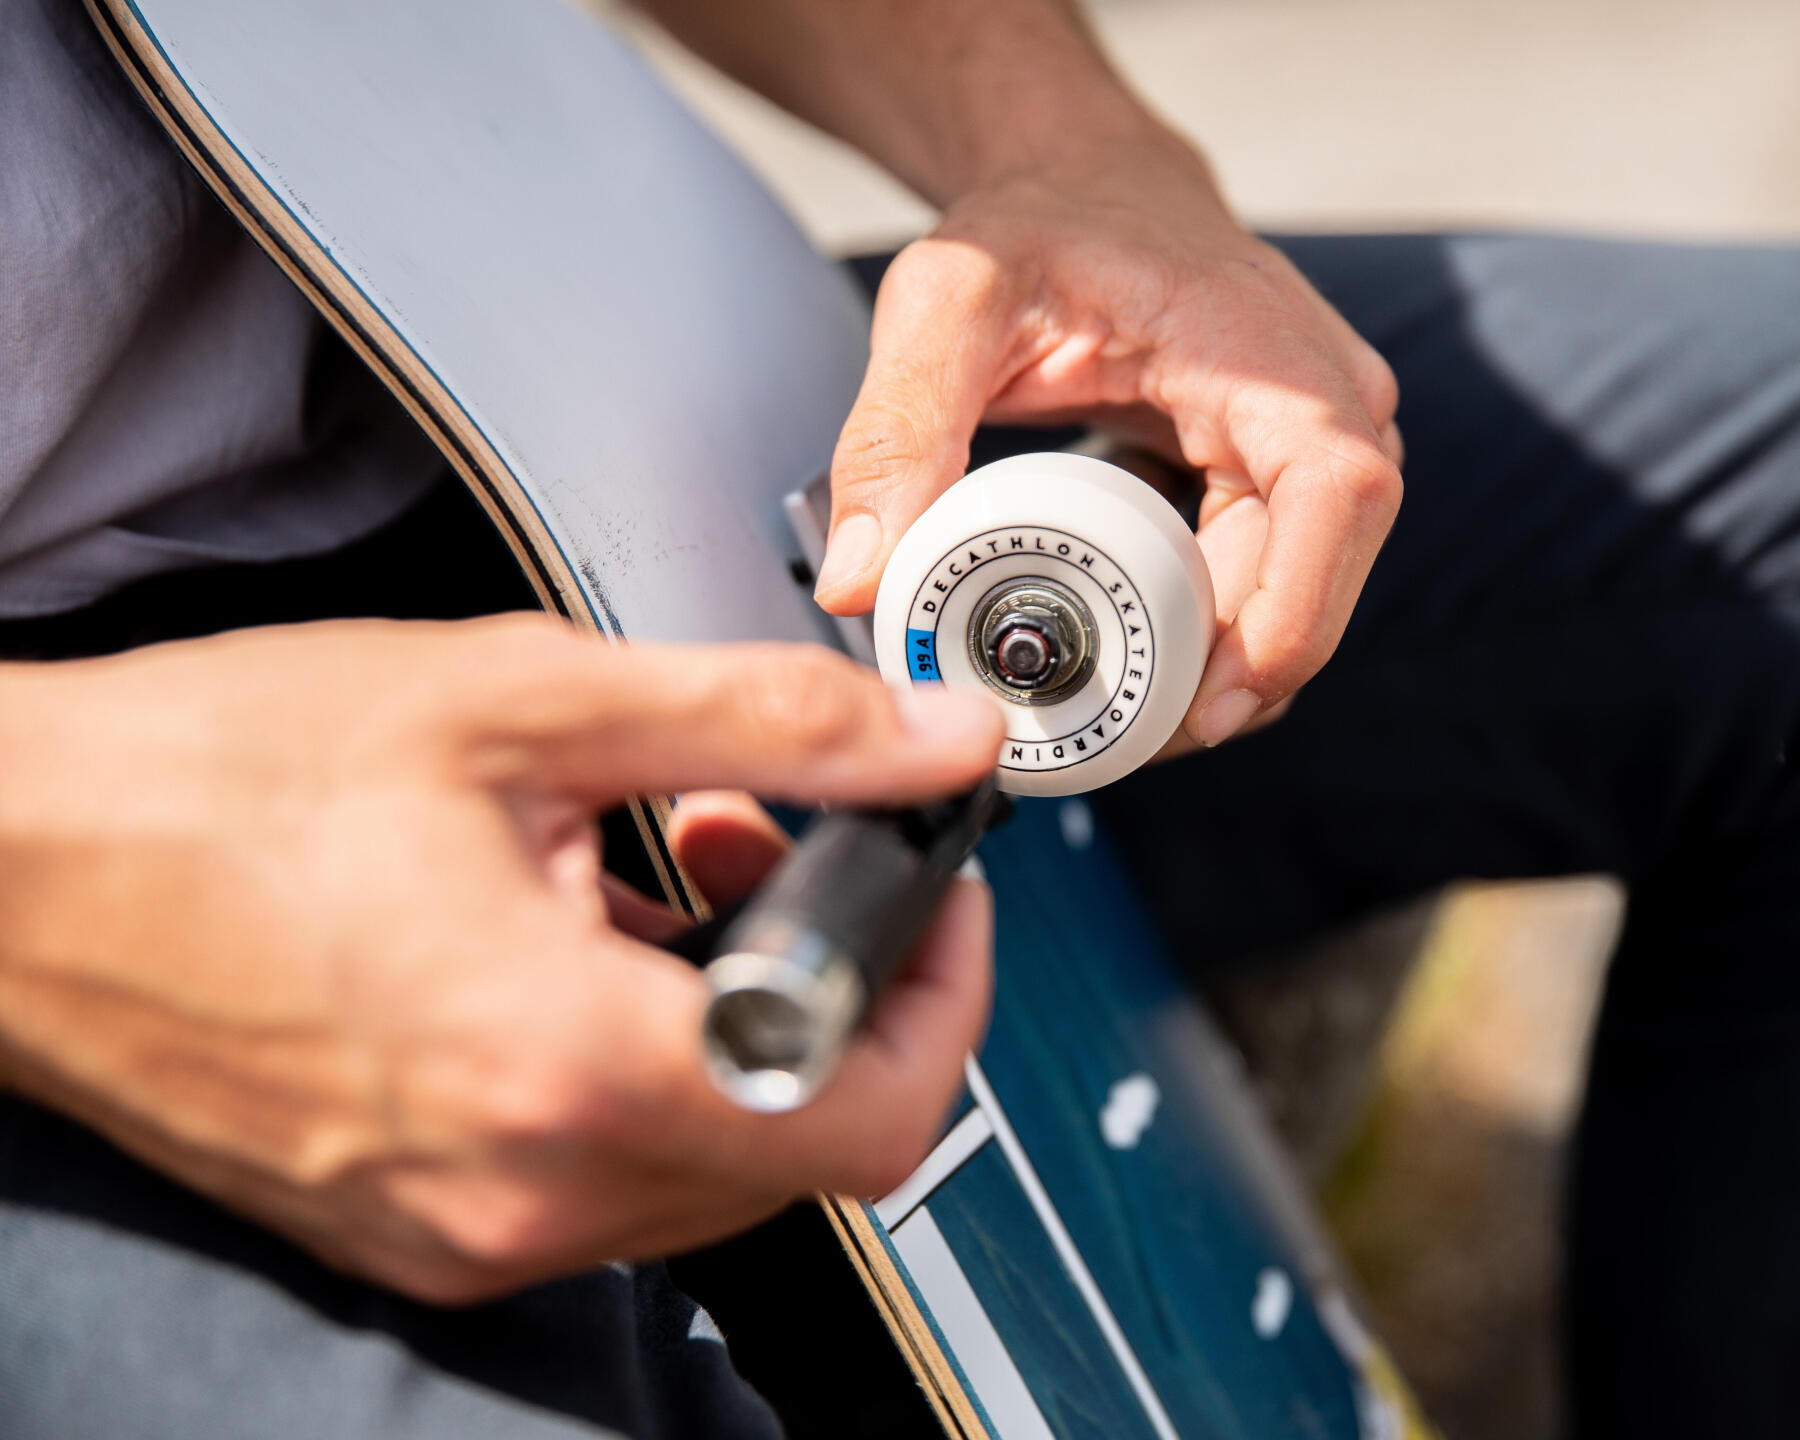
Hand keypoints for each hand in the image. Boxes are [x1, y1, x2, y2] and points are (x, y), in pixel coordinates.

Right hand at [0, 616, 1000, 1301]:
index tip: (934, 893)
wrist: (16, 866)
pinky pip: (606, 1167)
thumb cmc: (214, 780)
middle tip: (802, 846)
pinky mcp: (419, 1221)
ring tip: (685, 861)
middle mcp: (519, 1184)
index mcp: (560, 1062)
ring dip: (745, 1010)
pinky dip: (651, 1057)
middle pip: (804, 1140)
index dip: (944, 993)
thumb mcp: (522, 702)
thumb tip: (928, 742)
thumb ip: (764, 722)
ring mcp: (465, 1223)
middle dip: (842, 982)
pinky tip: (598, 932)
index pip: (870, 1110)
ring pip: (713, 1155)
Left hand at [814, 123, 1402, 749]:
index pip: (1339, 494)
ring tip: (1110, 715)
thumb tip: (861, 579)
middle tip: (1115, 738)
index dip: (1293, 612)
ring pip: (1297, 594)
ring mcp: (1315, 443)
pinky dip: (1209, 635)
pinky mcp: (1284, 476)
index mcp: (1272, 353)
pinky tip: (1133, 665)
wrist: (1085, 186)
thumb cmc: (1037, 226)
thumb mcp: (950, 303)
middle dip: (1230, 676)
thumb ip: (897, 428)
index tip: (1212, 701)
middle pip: (1319, 574)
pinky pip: (1267, 579)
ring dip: (1218, 668)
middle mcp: (1326, 400)